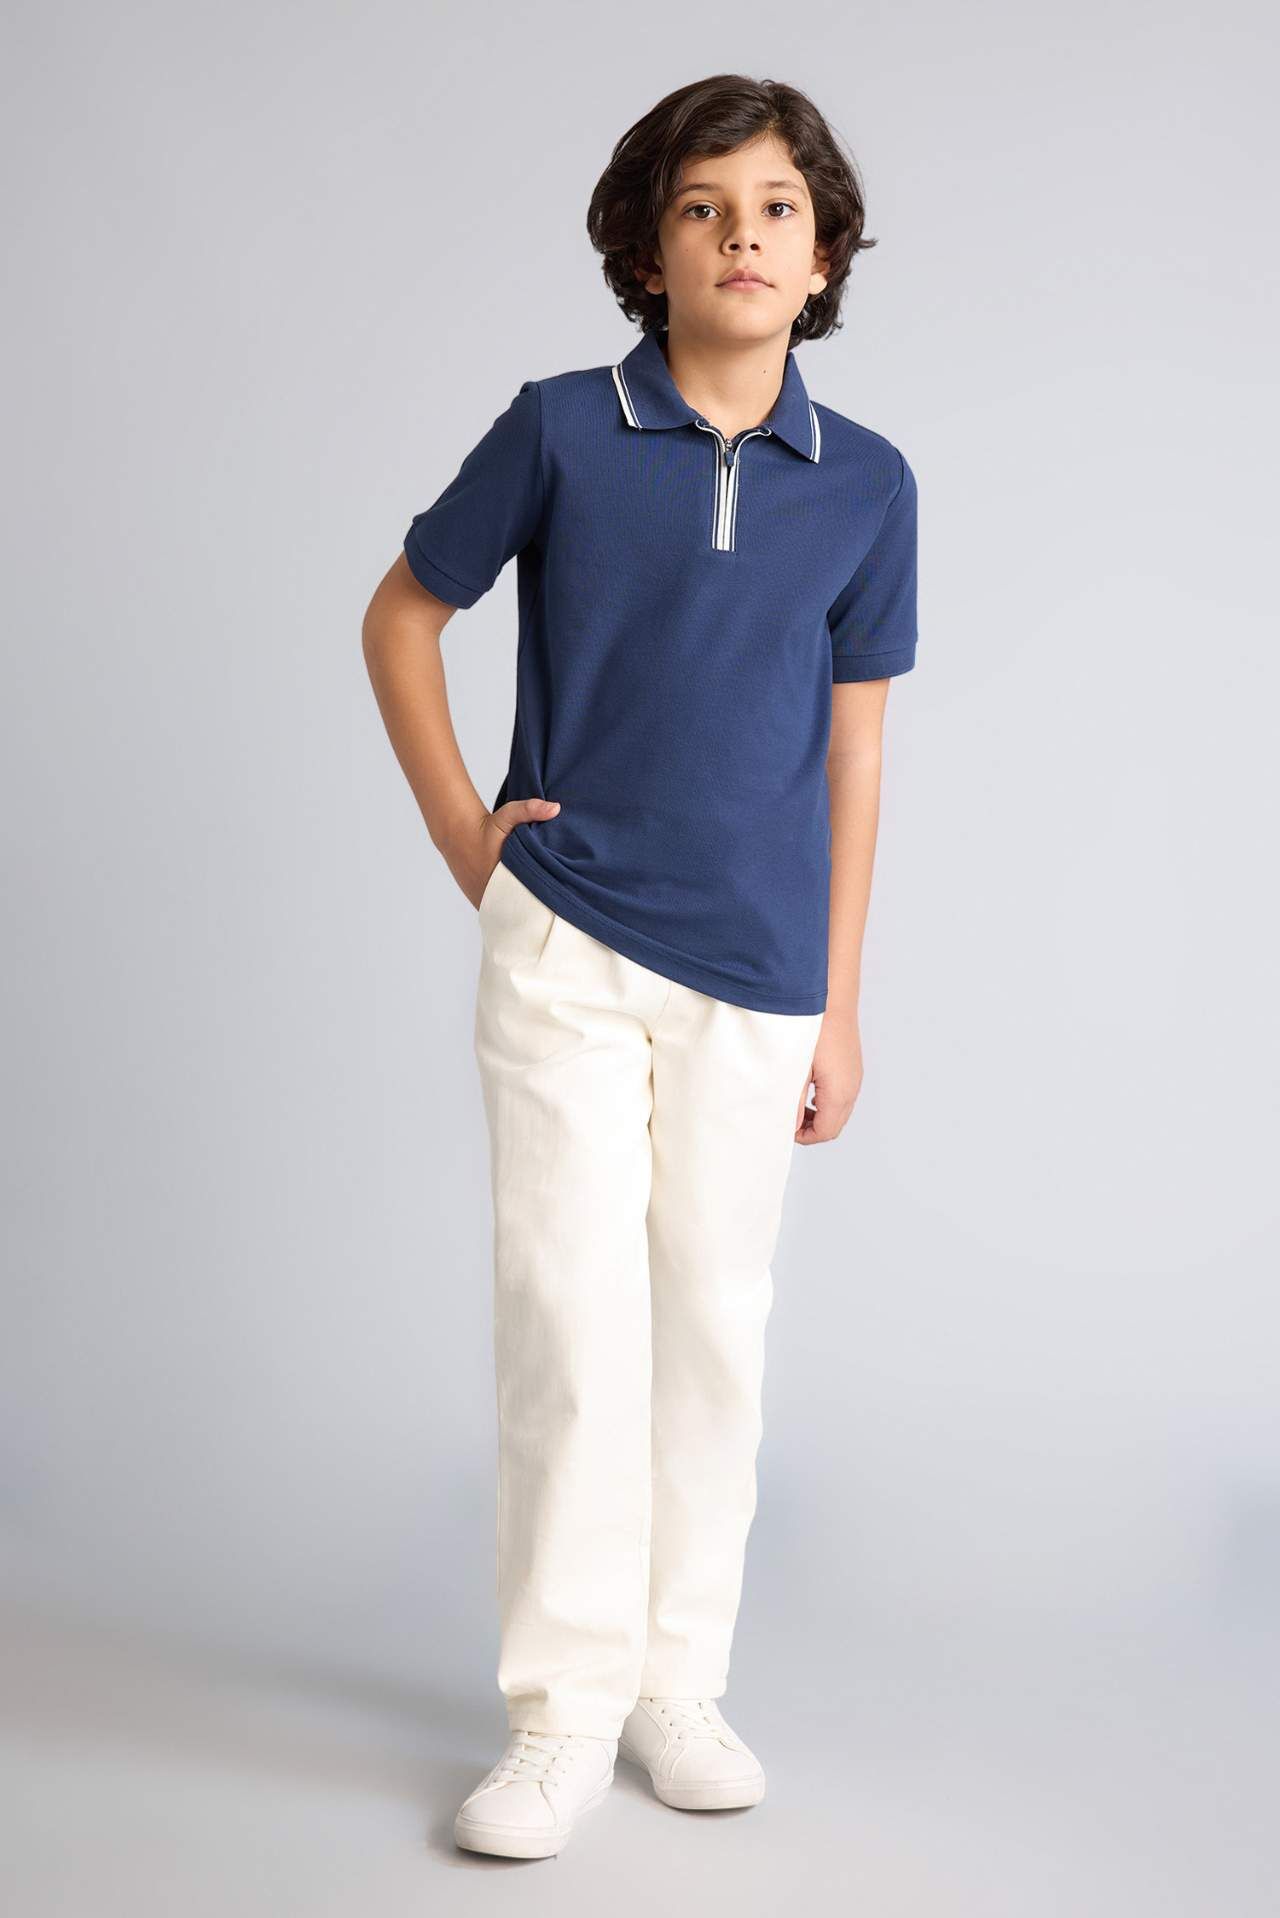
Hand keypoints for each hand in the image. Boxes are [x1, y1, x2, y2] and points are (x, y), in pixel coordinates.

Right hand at [459, 796, 560, 908]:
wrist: (459, 834)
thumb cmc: (487, 826)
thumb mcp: (508, 814)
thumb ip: (531, 810)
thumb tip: (556, 808)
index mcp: (504, 877)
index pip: (529, 898)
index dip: (544, 901)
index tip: (557, 900)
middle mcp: (492, 893)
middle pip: (520, 910)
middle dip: (534, 910)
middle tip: (553, 910)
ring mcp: (484, 900)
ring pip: (508, 915)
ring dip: (520, 914)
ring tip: (539, 914)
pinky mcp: (479, 902)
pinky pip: (498, 913)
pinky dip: (507, 913)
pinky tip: (521, 912)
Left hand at [794, 1005, 862, 1143]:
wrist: (831, 997)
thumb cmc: (813, 1029)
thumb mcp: (796, 1069)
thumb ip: (792, 1102)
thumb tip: (789, 1125)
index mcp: (839, 1093)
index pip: (825, 1132)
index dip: (804, 1137)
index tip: (784, 1128)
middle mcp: (852, 1088)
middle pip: (834, 1125)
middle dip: (811, 1129)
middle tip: (788, 1120)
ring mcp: (854, 1076)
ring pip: (839, 1111)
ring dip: (818, 1115)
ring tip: (795, 1105)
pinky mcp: (852, 1066)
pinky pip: (842, 1094)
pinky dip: (825, 1101)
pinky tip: (807, 1088)